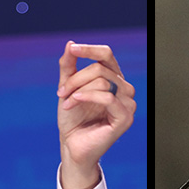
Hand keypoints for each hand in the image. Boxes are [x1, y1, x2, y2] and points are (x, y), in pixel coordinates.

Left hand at [56, 41, 135, 188]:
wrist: (71, 145)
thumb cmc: (73, 119)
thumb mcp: (67, 87)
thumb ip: (69, 66)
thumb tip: (70, 44)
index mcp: (114, 80)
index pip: (107, 55)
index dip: (90, 49)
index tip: (73, 49)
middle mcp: (124, 89)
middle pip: (101, 68)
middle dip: (76, 78)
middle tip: (61, 92)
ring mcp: (127, 104)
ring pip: (103, 81)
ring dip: (78, 89)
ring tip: (66, 101)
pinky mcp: (125, 119)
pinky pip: (107, 97)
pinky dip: (87, 97)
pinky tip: (74, 101)